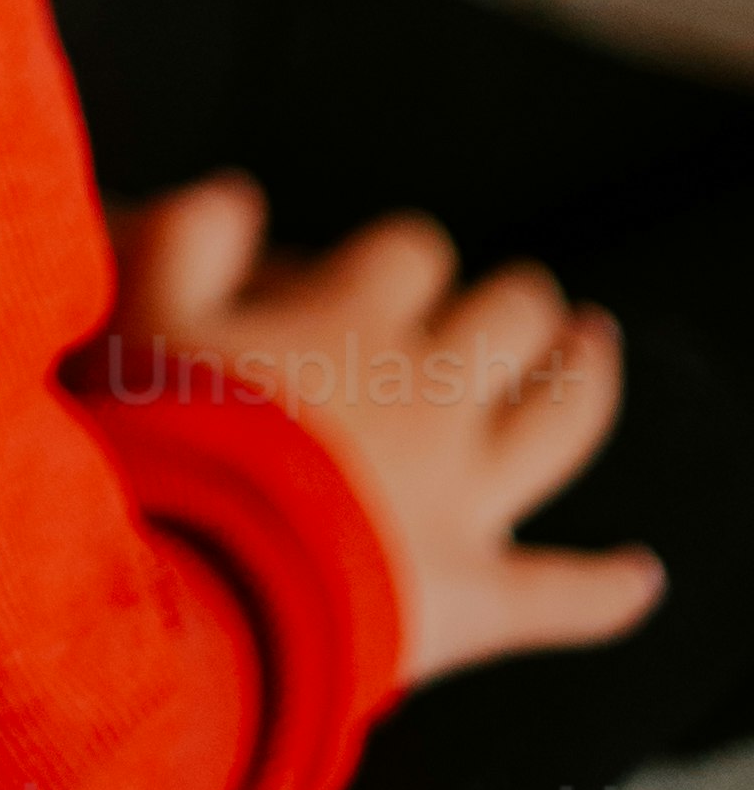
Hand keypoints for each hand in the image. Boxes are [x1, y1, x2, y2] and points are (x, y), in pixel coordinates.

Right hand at [108, 174, 664, 687]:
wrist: (200, 577)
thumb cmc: (165, 435)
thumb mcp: (145, 308)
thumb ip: (192, 234)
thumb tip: (242, 192)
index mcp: (357, 320)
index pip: (413, 254)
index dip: (406, 257)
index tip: (390, 270)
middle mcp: (433, 395)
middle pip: (510, 319)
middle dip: (518, 304)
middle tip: (523, 301)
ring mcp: (467, 496)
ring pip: (558, 425)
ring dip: (586, 384)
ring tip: (597, 349)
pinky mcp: (476, 597)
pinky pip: (561, 595)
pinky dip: (606, 589)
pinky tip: (646, 577)